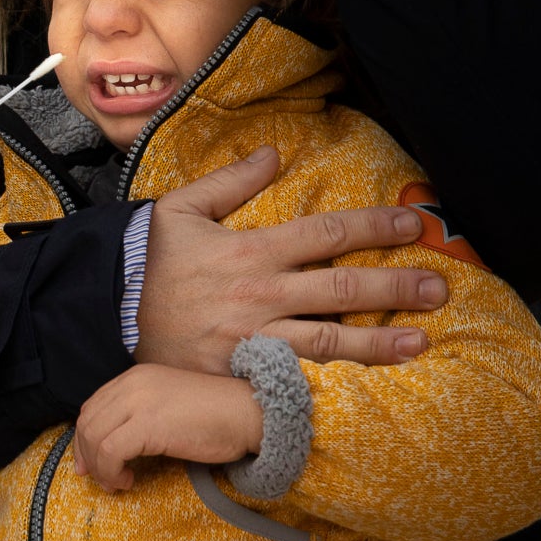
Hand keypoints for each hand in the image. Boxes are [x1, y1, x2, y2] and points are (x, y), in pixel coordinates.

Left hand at [75, 365, 262, 489]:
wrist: (249, 413)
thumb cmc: (216, 415)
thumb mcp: (168, 404)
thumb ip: (140, 413)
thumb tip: (115, 442)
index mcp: (135, 377)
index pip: (93, 407)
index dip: (85, 438)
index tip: (90, 463)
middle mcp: (132, 384)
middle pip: (88, 422)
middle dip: (87, 455)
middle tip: (98, 478)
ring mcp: (139, 402)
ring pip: (94, 438)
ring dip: (100, 467)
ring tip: (117, 482)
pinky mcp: (148, 424)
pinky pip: (110, 451)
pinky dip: (111, 471)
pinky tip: (128, 481)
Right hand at [136, 147, 445, 370]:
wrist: (101, 314)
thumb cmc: (143, 261)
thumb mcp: (179, 209)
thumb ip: (230, 181)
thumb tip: (273, 153)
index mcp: (249, 251)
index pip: (325, 233)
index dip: (373, 228)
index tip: (413, 226)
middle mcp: (258, 295)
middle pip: (341, 289)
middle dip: (395, 287)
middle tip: (439, 288)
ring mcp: (251, 339)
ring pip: (328, 341)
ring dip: (379, 341)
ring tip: (420, 342)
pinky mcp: (239, 374)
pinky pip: (294, 379)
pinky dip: (333, 383)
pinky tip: (367, 386)